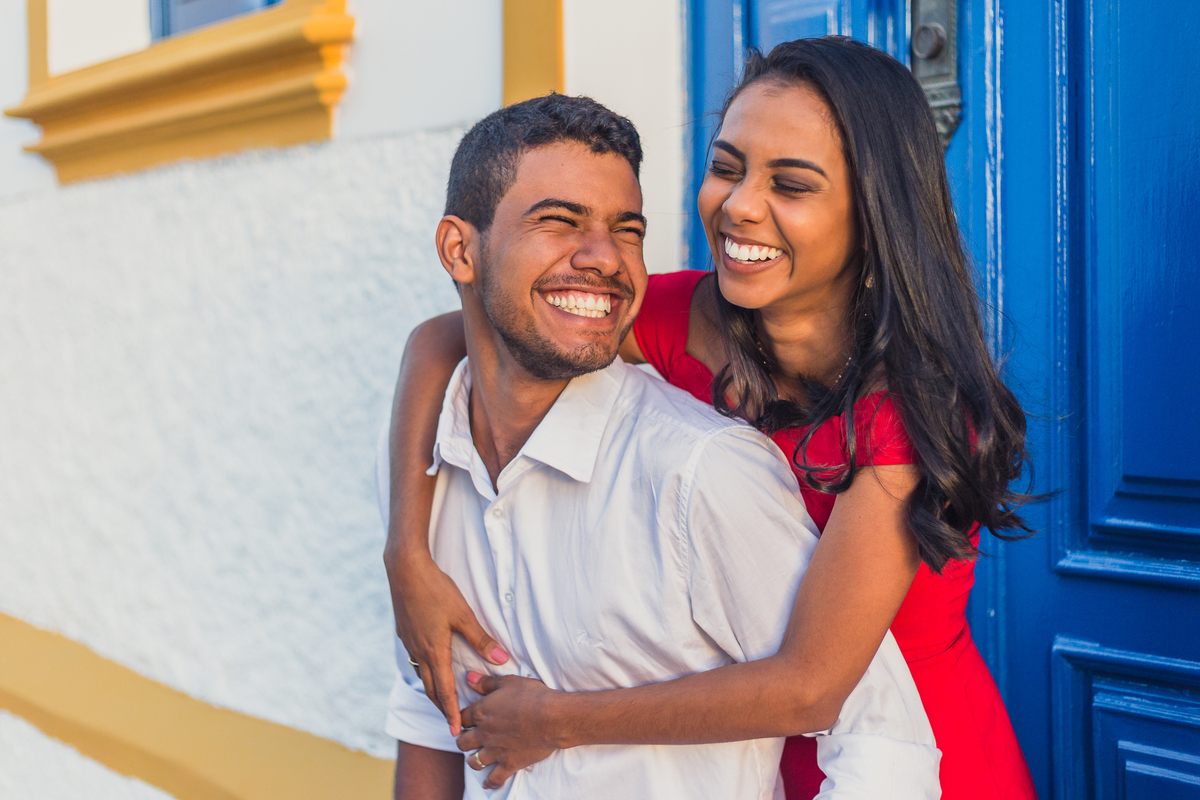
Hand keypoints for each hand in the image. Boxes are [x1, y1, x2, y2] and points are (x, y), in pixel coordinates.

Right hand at [385, 551, 508, 735]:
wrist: (405, 569)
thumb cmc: (435, 589)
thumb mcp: (463, 614)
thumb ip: (482, 639)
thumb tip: (502, 660)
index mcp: (434, 651)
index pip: (444, 691)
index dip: (451, 712)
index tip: (456, 730)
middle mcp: (420, 651)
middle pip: (430, 688)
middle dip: (441, 707)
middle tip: (451, 723)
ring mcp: (410, 642)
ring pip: (422, 674)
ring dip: (432, 690)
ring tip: (442, 700)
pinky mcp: (405, 633)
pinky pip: (416, 660)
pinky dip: (425, 671)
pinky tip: (432, 666)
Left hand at [456, 672, 559, 789]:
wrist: (551, 717)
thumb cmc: (531, 696)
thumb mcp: (508, 682)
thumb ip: (486, 682)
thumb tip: (469, 678)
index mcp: (481, 712)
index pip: (461, 718)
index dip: (461, 719)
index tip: (466, 720)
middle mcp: (484, 734)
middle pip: (463, 742)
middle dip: (464, 740)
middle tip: (469, 739)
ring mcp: (495, 751)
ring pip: (474, 761)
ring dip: (473, 760)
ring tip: (476, 758)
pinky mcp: (509, 763)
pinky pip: (495, 778)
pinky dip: (490, 782)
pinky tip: (488, 784)